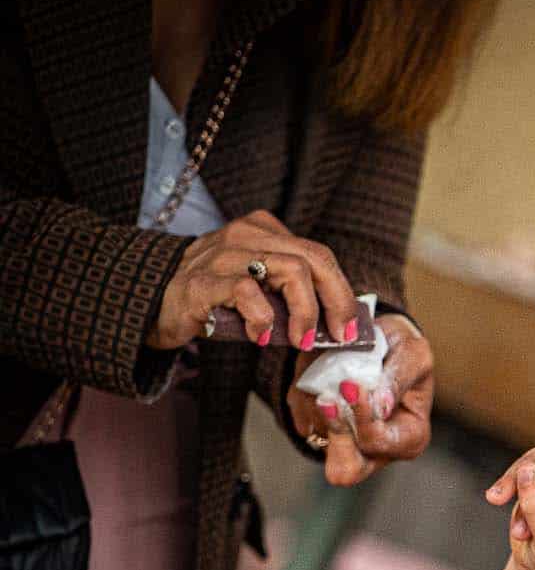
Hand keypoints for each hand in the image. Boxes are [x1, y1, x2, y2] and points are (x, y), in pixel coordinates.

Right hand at [154, 210, 361, 350]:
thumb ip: (291, 293)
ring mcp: (223, 254)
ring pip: (289, 270)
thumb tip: (338, 322)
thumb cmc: (212, 300)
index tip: (348, 327)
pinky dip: (263, 319)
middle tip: (335, 335)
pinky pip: (247, 292)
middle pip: (312, 259)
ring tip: (298, 339)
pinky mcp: (202, 280)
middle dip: (335, 301)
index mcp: (262, 231)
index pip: (319, 255)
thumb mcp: (258, 289)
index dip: (341, 292)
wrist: (150, 304)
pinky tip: (260, 336)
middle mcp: (245, 235)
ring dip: (304, 312)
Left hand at [288, 313, 435, 485]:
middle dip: (333, 431)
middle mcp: (379, 451)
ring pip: (318, 439)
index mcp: (410, 438)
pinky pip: (302, 421)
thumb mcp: (413, 354)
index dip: (362, 417)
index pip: (378, 442)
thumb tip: (382, 403)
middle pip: (345, 470)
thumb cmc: (404, 351)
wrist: (381, 343)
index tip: (350, 385)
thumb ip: (399, 378)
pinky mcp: (322, 434)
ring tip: (327, 374)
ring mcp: (349, 446)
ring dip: (316, 404)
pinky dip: (305, 398)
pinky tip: (320, 379)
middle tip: (326, 398)